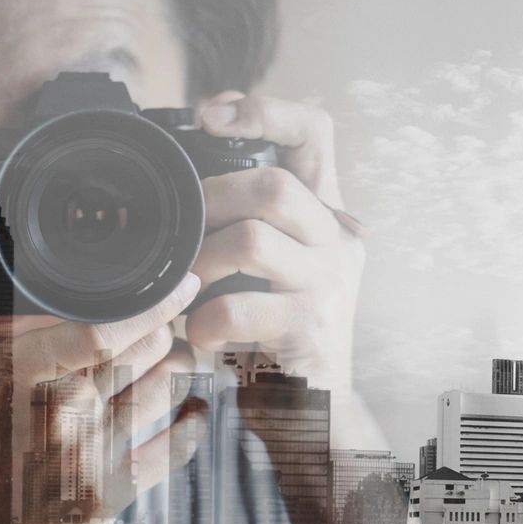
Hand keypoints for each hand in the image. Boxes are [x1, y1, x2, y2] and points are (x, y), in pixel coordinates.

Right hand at [0, 270, 210, 523]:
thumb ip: (1, 333)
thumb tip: (9, 274)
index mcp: (16, 374)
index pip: (105, 329)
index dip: (154, 305)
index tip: (183, 284)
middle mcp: (57, 411)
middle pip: (143, 353)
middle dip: (164, 335)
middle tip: (170, 328)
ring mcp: (87, 456)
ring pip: (163, 390)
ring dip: (180, 370)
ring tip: (183, 361)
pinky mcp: (107, 495)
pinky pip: (172, 448)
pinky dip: (192, 424)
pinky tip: (196, 411)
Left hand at [182, 92, 364, 394]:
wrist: (317, 415)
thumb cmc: (278, 336)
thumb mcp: (274, 269)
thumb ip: (250, 222)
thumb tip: (183, 183)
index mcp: (328, 215)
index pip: (316, 131)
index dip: (265, 109)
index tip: (209, 112)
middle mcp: (340, 241)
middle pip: (275, 184)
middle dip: (210, 199)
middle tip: (182, 231)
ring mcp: (330, 285)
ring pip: (252, 238)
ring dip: (201, 262)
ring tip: (188, 288)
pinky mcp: (311, 330)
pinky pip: (236, 309)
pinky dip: (202, 323)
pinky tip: (201, 336)